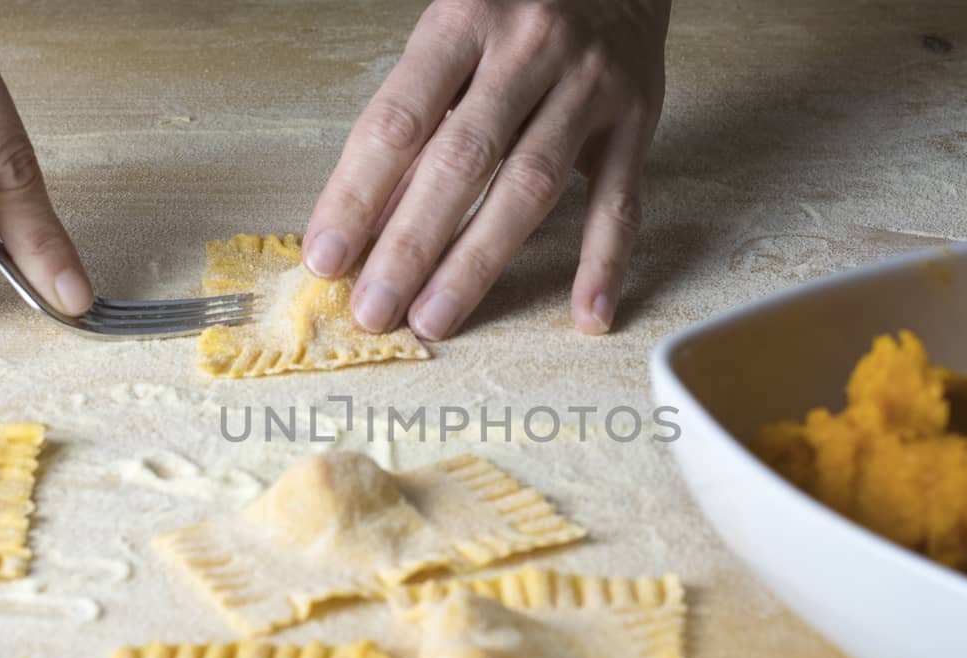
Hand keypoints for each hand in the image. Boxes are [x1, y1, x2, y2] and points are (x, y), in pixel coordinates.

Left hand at [303, 0, 668, 339]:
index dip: (358, 195)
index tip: (328, 257)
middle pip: (461, 161)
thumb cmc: (515, 3)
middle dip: (411, 246)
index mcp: (463, 18)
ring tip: (436, 319)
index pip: (399, 120)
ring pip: (530, 186)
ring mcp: (589, 84)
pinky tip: (587, 313)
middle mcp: (529, 48)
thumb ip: (418, 114)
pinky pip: (621, 199)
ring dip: (478, 263)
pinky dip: (604, 261)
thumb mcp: (453, 31)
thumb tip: (371, 218)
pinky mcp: (638, 116)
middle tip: (374, 310)